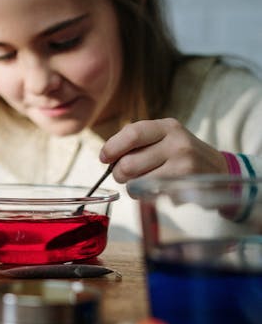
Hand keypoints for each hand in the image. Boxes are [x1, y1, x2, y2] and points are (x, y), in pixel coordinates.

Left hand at [100, 118, 228, 184]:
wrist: (220, 171)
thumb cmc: (181, 155)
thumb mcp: (165, 138)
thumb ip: (138, 142)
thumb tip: (107, 155)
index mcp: (167, 127)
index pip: (132, 133)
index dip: (112, 147)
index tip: (104, 158)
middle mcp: (176, 143)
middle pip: (128, 163)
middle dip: (119, 174)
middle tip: (125, 176)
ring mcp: (183, 165)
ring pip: (136, 183)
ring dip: (131, 188)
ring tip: (141, 184)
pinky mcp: (184, 187)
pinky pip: (150, 195)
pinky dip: (147, 196)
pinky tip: (157, 190)